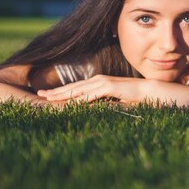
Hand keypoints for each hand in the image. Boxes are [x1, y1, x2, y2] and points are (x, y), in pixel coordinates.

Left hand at [37, 75, 152, 103]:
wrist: (148, 91)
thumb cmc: (133, 97)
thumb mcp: (113, 100)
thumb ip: (103, 102)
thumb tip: (92, 108)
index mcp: (98, 83)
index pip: (76, 88)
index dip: (61, 91)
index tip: (48, 95)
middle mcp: (98, 80)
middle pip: (73, 87)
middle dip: (56, 91)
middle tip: (40, 95)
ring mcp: (103, 82)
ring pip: (78, 90)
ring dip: (62, 94)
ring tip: (48, 98)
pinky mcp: (108, 87)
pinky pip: (90, 95)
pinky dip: (78, 99)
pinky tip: (68, 103)